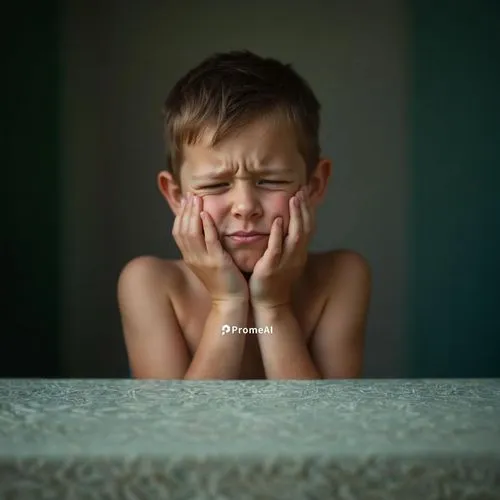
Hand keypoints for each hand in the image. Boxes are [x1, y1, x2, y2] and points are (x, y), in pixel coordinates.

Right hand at [172, 193, 248, 302]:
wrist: (230, 301)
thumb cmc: (223, 282)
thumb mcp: (208, 263)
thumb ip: (204, 248)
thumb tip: (203, 232)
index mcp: (190, 258)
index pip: (178, 232)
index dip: (180, 215)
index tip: (185, 201)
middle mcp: (192, 258)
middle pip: (182, 230)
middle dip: (185, 210)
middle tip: (190, 195)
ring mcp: (203, 260)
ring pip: (191, 233)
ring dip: (193, 214)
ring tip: (197, 199)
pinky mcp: (217, 261)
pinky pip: (208, 240)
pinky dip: (206, 225)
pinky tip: (206, 213)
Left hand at [249, 188, 312, 307]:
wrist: (270, 303)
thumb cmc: (275, 280)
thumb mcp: (285, 259)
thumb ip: (287, 242)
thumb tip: (285, 225)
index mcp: (299, 252)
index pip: (307, 227)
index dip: (307, 209)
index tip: (304, 192)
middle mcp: (296, 255)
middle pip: (305, 227)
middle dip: (303, 208)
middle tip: (301, 190)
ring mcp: (285, 261)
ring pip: (296, 236)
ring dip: (296, 216)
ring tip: (294, 199)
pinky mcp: (271, 267)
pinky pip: (277, 249)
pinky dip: (278, 234)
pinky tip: (277, 221)